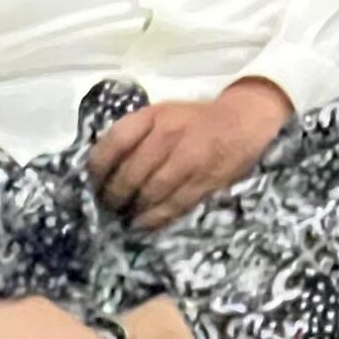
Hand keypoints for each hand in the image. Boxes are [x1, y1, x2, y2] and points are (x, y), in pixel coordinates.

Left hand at [88, 79, 292, 227]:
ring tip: (124, 216)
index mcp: (154, 117)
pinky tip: (142, 223)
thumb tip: (99, 171)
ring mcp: (186, 161)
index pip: (113, 144)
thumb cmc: (194, 119)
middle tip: (109, 206)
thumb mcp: (161, 115)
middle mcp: (168, 137)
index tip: (94, 182)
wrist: (244, 118)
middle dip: (113, 197)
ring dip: (131, 210)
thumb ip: (133, 137)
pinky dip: (152, 219)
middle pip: (128, 176)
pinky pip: (171, 207)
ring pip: (147, 195)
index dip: (97, 169)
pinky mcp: (203, 181)